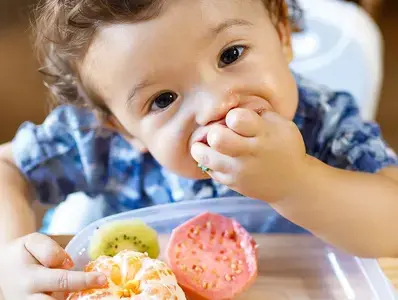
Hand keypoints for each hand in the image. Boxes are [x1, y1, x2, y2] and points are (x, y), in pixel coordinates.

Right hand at [0, 233, 106, 299]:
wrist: (1, 269)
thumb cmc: (20, 254)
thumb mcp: (30, 242)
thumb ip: (49, 249)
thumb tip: (68, 264)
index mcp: (30, 279)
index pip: (62, 281)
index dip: (84, 281)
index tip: (102, 278)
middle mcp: (31, 299)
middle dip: (80, 298)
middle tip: (100, 288)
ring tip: (94, 293)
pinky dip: (71, 299)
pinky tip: (83, 294)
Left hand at [191, 108, 306, 201]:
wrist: (293, 183)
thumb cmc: (283, 145)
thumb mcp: (280, 123)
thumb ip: (256, 111)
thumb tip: (228, 100)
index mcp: (265, 134)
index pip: (236, 119)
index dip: (232, 116)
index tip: (236, 120)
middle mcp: (251, 154)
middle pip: (217, 138)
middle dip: (213, 131)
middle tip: (218, 132)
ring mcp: (240, 171)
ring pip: (205, 156)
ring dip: (203, 146)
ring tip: (209, 143)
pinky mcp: (232, 183)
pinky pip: (208, 169)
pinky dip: (209, 161)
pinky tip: (218, 156)